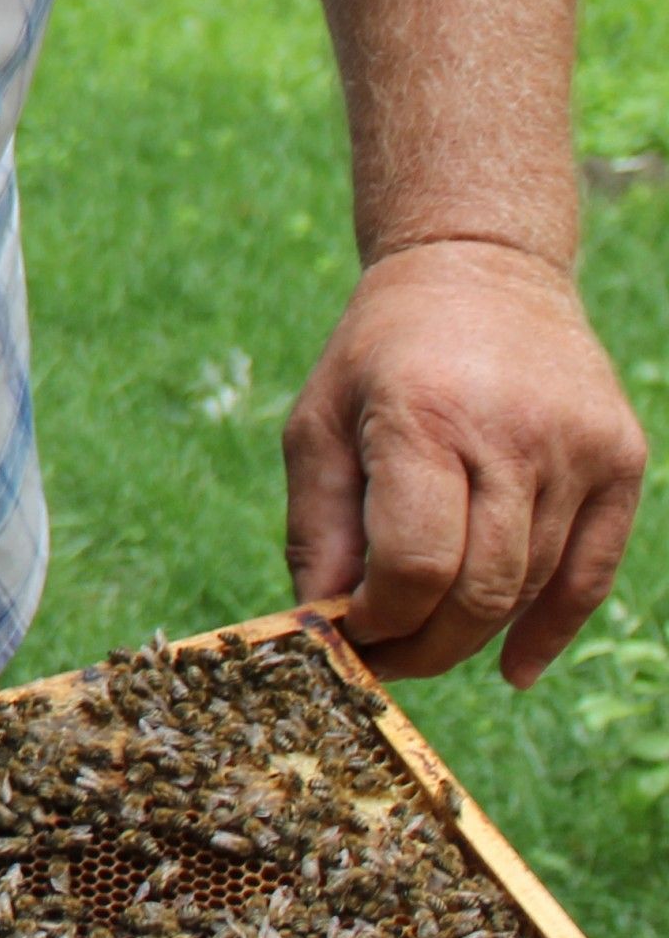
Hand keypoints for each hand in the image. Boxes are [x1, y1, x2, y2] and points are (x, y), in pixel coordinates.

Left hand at [285, 240, 647, 684]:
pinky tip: (512, 666)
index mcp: (425, 417)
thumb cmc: (380, 356)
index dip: (380, 618)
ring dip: (474, 635)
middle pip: (479, 589)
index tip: (351, 632)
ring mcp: (578, 448)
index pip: (415, 562)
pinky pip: (591, 574)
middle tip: (387, 662)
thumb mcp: (318, 424)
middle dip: (425, 645)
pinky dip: (551, 630)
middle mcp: (513, 434)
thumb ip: (316, 527)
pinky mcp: (621, 459)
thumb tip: (323, 626)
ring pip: (530, 587)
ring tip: (424, 642)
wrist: (481, 270)